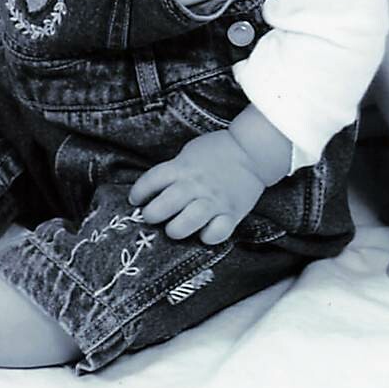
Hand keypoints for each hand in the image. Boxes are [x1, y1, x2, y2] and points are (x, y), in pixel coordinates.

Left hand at [128, 128, 266, 243]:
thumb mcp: (190, 153)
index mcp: (183, 168)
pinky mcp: (231, 213)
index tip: (136, 200)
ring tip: (174, 228)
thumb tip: (155, 189)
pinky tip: (203, 233)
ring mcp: (214, 200)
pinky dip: (207, 236)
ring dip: (175, 229)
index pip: (152, 180)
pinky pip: (216, 233)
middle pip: (165, 205)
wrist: (252, 152)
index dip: (138, 192)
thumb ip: (174, 170)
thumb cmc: (218, 150)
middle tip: (153, 216)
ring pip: (187, 222)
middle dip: (152, 215)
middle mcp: (196, 185)